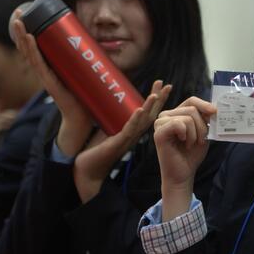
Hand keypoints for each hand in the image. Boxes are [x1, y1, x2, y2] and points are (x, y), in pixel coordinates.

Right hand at [11, 14, 91, 155]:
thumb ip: (85, 57)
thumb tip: (97, 38)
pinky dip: (33, 51)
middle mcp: (46, 71)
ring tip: (17, 21)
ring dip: (22, 36)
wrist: (85, 119)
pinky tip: (29, 39)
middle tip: (18, 11)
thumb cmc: (85, 96)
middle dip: (22, 29)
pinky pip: (40, 65)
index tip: (26, 13)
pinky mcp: (51, 83)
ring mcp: (46, 77)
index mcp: (52, 67)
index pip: (37, 46)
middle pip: (30, 47)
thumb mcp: (83, 71)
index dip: (30, 31)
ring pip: (31, 54)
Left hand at [72, 80, 171, 202]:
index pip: (147, 111)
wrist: (87, 170)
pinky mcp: (118, 144)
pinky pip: (129, 130)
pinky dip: (135, 119)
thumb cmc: (95, 151)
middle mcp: (133, 135)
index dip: (155, 98)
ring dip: (150, 108)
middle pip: (151, 114)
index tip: (161, 83)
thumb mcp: (104, 128)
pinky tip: (140, 109)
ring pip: (143, 122)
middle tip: (166, 84)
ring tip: (155, 95)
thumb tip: (105, 96)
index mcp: (132, 130)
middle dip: (159, 99)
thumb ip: (109, 115)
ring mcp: (127, 139)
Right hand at [153, 97, 216, 220]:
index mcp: (176, 114)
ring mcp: (160, 123)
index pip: (191, 100)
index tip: (215, 112)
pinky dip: (186, 135)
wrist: (184, 173)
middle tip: (199, 141)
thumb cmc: (191, 154)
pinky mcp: (159, 133)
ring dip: (195, 134)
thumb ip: (205, 119)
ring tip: (190, 144)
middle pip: (191, 109)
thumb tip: (213, 107)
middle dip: (202, 126)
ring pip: (188, 117)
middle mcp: (166, 116)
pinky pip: (179, 124)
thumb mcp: (202, 133)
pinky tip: (183, 143)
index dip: (204, 104)